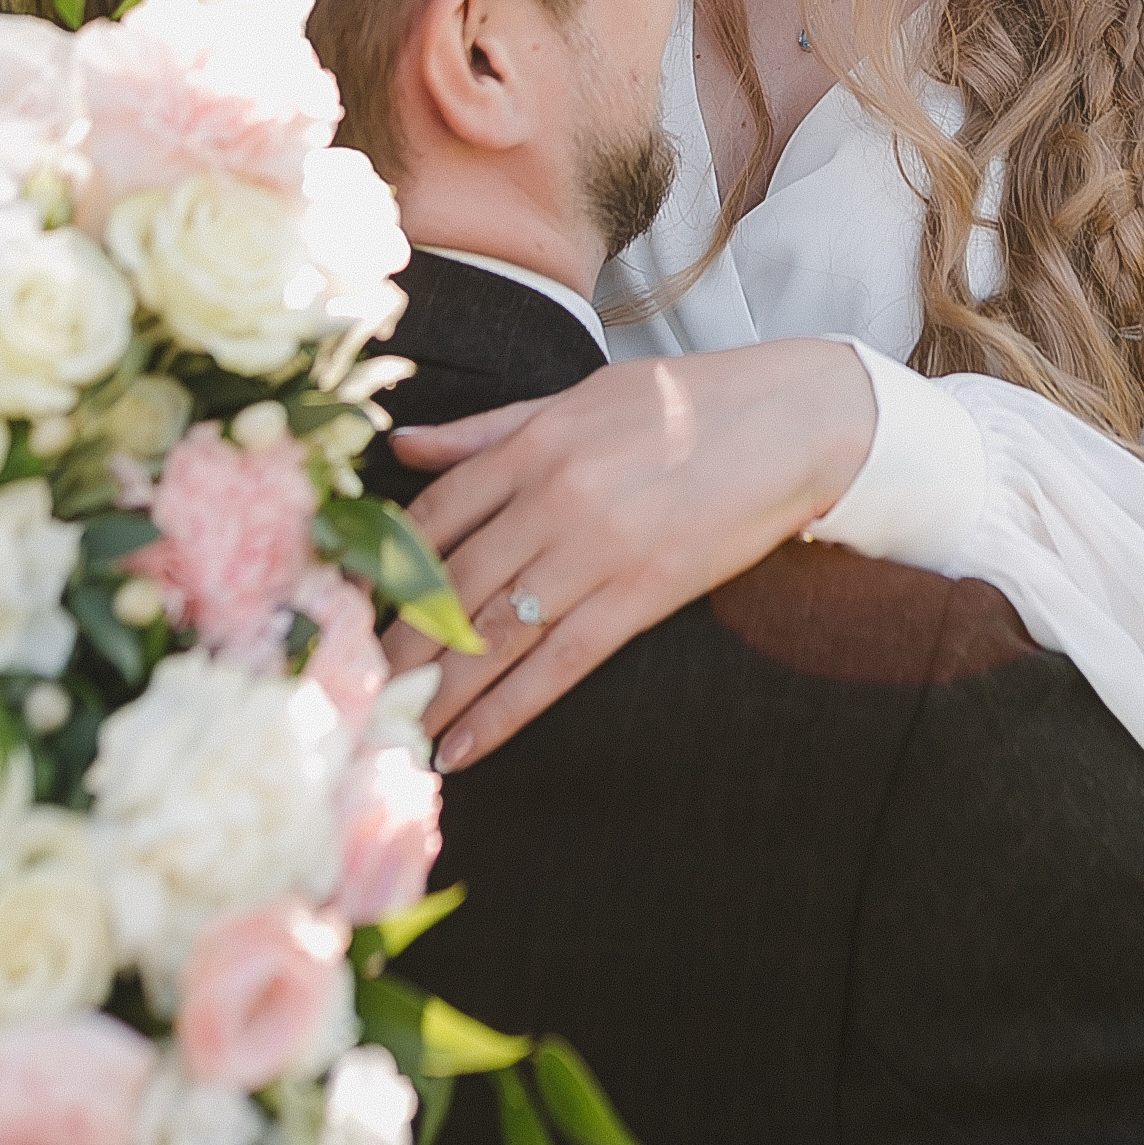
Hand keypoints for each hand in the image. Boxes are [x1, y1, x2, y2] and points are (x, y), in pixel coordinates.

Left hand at [385, 339, 875, 767]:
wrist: (791, 421)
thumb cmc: (685, 401)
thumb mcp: (580, 396)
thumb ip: (490, 429)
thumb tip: (407, 447)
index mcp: (535, 443)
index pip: (435, 512)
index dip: (388, 567)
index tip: (353, 607)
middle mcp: (555, 497)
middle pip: (451, 583)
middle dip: (398, 643)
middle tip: (352, 689)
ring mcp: (597, 551)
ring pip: (494, 634)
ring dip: (436, 690)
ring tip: (391, 729)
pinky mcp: (642, 596)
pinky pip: (558, 666)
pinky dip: (504, 713)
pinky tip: (462, 748)